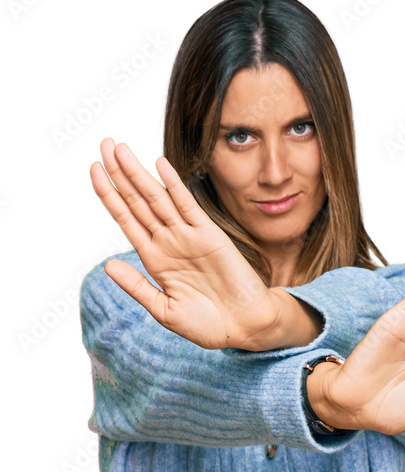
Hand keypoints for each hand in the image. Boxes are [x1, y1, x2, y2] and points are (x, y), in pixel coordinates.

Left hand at [89, 139, 283, 349]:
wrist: (244, 328)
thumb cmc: (206, 324)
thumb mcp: (164, 310)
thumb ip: (137, 286)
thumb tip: (108, 265)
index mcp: (154, 259)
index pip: (126, 219)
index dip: (109, 195)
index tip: (93, 169)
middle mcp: (168, 242)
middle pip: (137, 201)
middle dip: (119, 173)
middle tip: (104, 143)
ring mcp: (188, 236)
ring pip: (157, 198)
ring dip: (138, 173)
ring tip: (120, 149)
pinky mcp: (210, 235)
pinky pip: (188, 206)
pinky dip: (174, 186)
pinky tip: (160, 166)